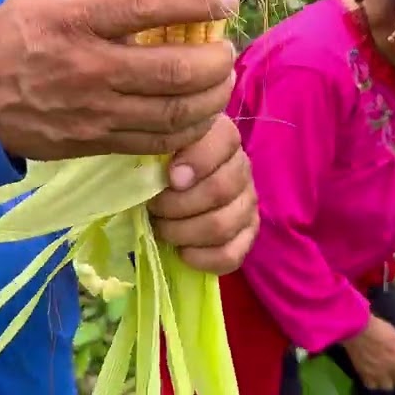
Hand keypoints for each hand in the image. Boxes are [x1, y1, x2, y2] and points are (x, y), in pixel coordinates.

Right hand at [0, 0, 238, 160]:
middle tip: (227, 48)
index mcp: (77, 20)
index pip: (147, 7)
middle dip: (216, 61)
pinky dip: (191, 128)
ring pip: (175, 113)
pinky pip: (159, 142)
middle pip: (174, 70)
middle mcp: (90, 67)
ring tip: (220, 79)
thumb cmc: (15, 36)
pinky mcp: (100, 141)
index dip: (195, 2)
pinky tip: (200, 111)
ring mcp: (96, 111)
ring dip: (213, 97)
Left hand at [148, 115, 257, 274]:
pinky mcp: (247, 233)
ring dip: (184, 232)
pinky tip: (182, 252)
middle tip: (153, 207)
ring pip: (223, 225)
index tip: (170, 178)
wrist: (170, 190)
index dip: (198, 161)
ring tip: (162, 229)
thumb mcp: (154, 147)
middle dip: (177, 205)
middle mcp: (241, 167)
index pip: (225, 142)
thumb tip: (147, 170)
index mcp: (221, 137)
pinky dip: (203, 258)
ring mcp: (247, 202)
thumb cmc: (158, 164)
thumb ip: (155, 148)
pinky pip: (232, 255)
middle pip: (220, 190)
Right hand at [341, 316, 394, 390]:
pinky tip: (371, 376)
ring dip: (386, 380)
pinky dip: (372, 381)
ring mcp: (380, 373)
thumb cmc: (377, 326)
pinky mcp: (366, 375)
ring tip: (382, 375)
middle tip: (394, 369)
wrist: (357, 327)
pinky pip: (372, 385)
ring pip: (388, 386)